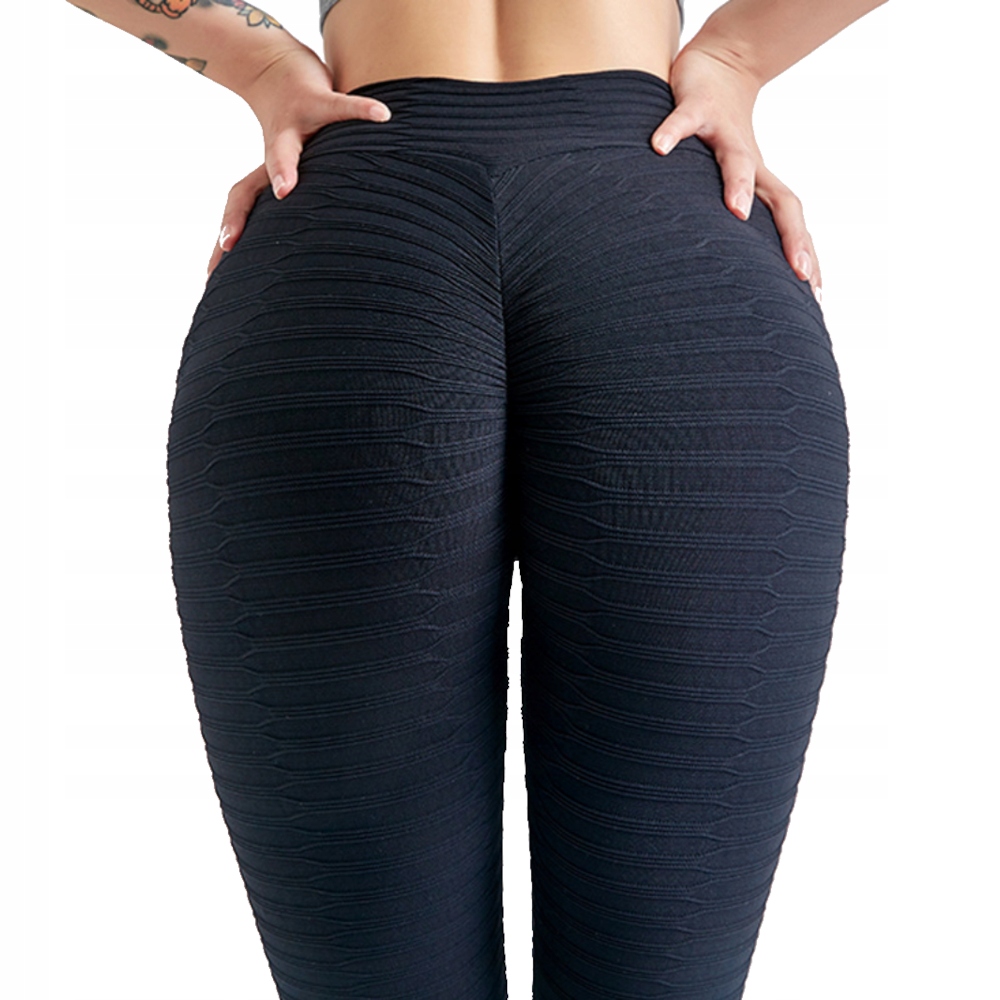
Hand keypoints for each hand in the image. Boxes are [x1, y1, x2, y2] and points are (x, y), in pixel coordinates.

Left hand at [207, 45, 391, 276]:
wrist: (278, 65)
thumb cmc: (294, 128)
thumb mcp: (292, 168)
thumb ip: (295, 204)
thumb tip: (305, 249)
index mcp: (264, 172)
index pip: (239, 208)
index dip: (231, 234)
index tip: (218, 264)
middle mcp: (273, 152)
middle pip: (248, 188)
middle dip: (239, 215)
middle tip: (228, 244)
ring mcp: (293, 125)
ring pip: (284, 150)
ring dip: (283, 169)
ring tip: (284, 191)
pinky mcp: (319, 100)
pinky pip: (343, 109)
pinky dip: (362, 112)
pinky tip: (383, 117)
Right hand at [650, 45, 822, 303]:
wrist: (720, 67)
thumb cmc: (721, 137)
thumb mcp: (732, 183)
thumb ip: (732, 220)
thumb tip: (731, 270)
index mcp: (761, 185)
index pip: (791, 224)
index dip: (804, 254)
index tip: (814, 294)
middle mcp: (753, 162)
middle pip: (781, 200)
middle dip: (792, 236)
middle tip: (799, 272)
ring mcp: (725, 133)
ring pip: (738, 160)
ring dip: (738, 183)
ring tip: (736, 211)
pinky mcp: (696, 107)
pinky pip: (683, 122)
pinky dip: (672, 134)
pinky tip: (657, 148)